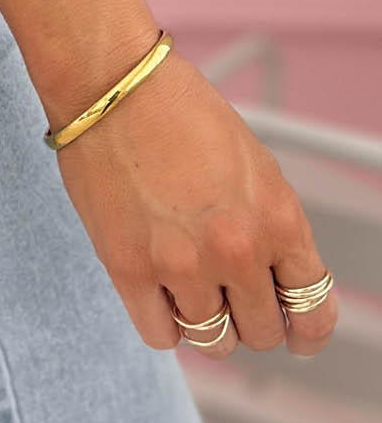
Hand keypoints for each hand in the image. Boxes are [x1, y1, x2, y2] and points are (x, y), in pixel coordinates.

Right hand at [56, 45, 338, 360]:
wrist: (111, 82)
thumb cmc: (176, 107)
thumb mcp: (253, 165)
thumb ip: (270, 226)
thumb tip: (275, 277)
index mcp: (278, 218)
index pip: (312, 308)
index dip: (306, 329)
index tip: (298, 333)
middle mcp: (237, 248)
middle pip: (261, 332)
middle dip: (250, 316)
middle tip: (231, 295)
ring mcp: (183, 264)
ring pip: (212, 340)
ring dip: (206, 320)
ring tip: (191, 288)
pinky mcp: (130, 268)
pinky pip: (161, 335)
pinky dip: (165, 322)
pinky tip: (160, 293)